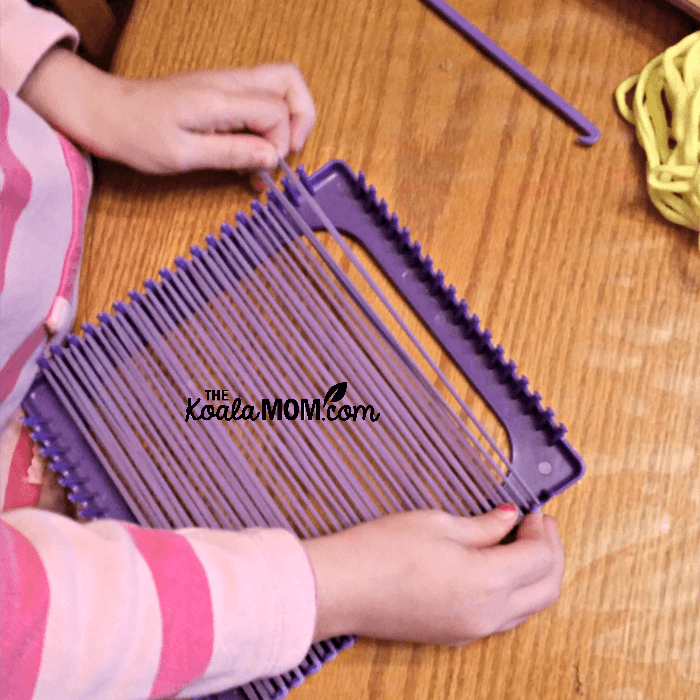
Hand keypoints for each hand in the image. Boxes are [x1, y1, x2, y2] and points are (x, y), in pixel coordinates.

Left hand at [20, 49, 314, 173]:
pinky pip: (261, 103)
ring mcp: (227, 85)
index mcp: (220, 96)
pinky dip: (267, 129)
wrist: (107, 113)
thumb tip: (272, 157)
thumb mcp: (183, 154)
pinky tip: (250, 158)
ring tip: (267, 160)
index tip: (264, 168)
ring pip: (280, 89)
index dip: (281, 143)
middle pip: (290, 81)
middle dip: (301, 118)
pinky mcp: (222, 95)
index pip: (277, 110)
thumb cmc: (136, 135)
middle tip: (287, 153)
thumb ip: (231, 153)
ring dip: (285, 125)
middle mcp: (229, 83)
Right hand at [302, 507, 563, 644]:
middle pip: (546, 589)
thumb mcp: (437, 524)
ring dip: (535, 575)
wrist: (341, 588)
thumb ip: (483, 526)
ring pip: (528, 608)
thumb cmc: (382, 550)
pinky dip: (514, 592)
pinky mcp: (455, 635)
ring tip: (520, 542)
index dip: (542, 530)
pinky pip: (503, 617)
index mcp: (487, 581)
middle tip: (537, 524)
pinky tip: (497, 566)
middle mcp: (487, 614)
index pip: (540, 558)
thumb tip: (509, 519)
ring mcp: (471, 630)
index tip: (533, 509)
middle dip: (550, 553)